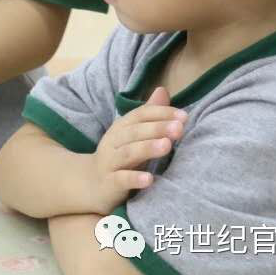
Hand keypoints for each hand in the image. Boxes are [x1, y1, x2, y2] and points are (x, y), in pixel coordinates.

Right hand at [84, 87, 185, 212]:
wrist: (92, 184)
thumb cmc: (120, 156)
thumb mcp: (133, 134)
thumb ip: (149, 114)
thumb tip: (163, 90)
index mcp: (121, 127)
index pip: (140, 115)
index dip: (160, 113)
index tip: (183, 116)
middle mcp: (113, 141)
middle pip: (134, 132)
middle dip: (157, 128)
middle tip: (179, 128)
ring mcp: (110, 162)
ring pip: (127, 153)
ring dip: (147, 148)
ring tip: (167, 146)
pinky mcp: (109, 183)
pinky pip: (121, 179)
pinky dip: (134, 178)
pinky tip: (149, 179)